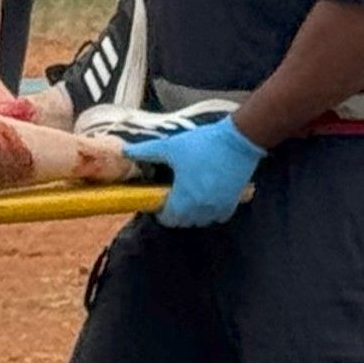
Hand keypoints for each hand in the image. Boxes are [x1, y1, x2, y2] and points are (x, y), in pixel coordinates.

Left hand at [121, 116, 262, 226]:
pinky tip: (207, 196)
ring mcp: (218, 208)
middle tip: (174, 195)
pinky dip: (210, 211)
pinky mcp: (232, 203)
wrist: (238, 141)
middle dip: (176, 212)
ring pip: (200, 221)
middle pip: (183, 222)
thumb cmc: (203, 144)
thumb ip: (146, 152)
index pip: (168, 219)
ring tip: (189, 195)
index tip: (161, 199)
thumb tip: (124, 151)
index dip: (161, 211)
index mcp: (183, 199)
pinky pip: (218, 216)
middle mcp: (201, 209)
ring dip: (193, 213)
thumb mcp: (170, 146)